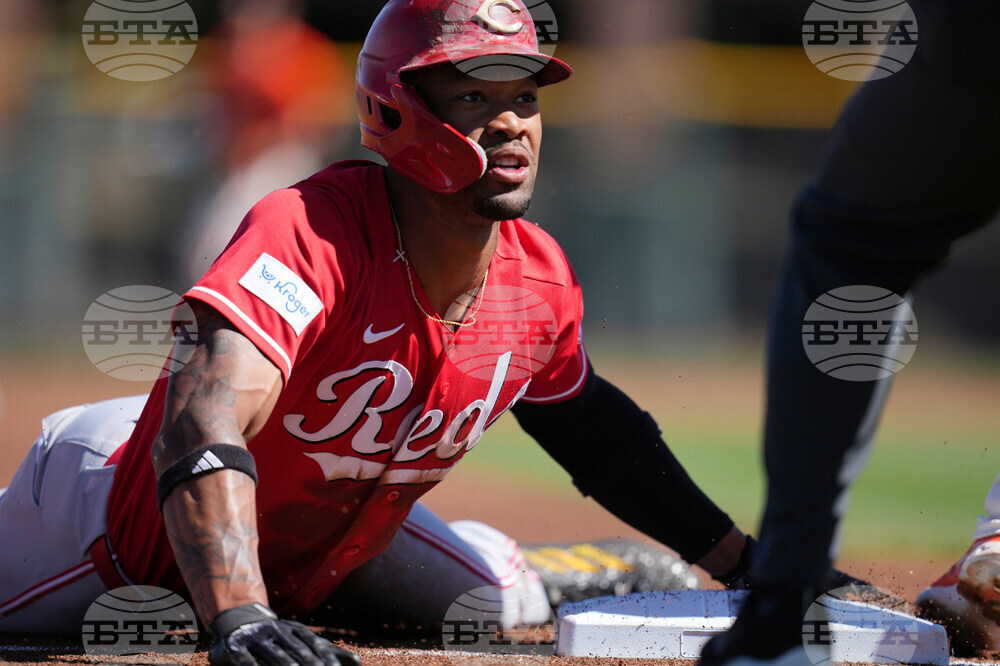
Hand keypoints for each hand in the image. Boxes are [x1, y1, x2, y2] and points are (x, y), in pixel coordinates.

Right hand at [209, 603, 360, 665]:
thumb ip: (328, 650)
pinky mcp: (237, 645)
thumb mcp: (302, 638)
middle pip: (297, 650)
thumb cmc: (280, 636)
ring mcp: (258, 636)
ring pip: (275, 653)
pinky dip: (253, 665)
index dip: (325, 656)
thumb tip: (358, 662)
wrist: (239, 619)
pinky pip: (247, 657)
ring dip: (286, 664)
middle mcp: (278, 630)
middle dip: (309, 664)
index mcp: (295, 629)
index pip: (314, 643)